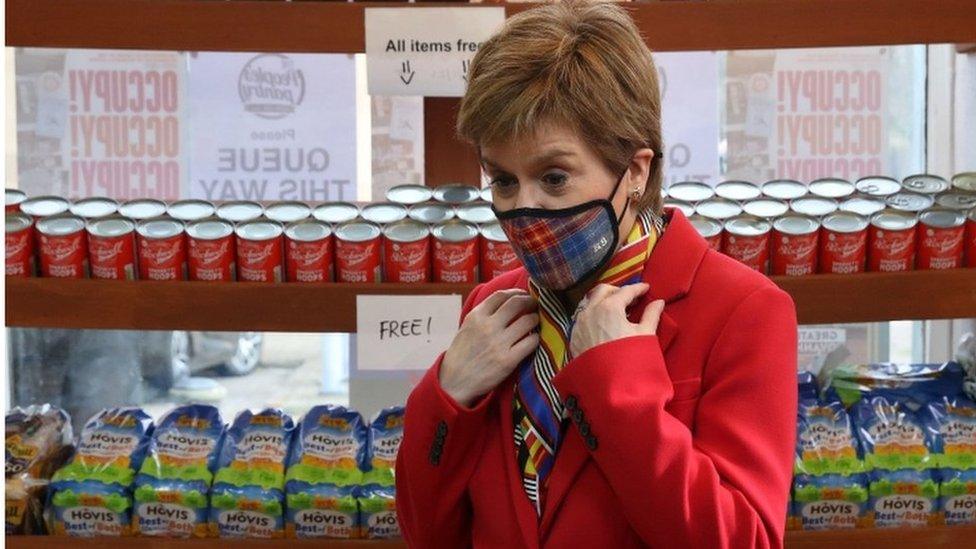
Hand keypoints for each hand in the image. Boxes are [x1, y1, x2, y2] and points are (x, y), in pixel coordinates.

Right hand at [440, 289, 539, 407]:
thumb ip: (483, 315)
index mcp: (476, 317)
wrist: (455, 382)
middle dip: (530, 301)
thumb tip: (505, 302)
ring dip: (535, 319)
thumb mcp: (466, 328)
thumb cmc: (462, 355)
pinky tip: (533, 340)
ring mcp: (499, 343)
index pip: (501, 295)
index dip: (516, 292)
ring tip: (535, 322)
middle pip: (517, 303)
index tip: (523, 295)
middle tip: (535, 305)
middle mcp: (488, 326)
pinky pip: (531, 342)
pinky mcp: (508, 360)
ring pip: (528, 321)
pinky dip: (535, 338)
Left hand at [569, 283, 664, 357]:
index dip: (638, 288)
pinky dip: (593, 313)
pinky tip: (602, 322)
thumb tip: (659, 302)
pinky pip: (583, 316)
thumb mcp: (645, 335)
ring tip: (616, 309)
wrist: (607, 384)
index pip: (625, 291)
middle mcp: (591, 310)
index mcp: (610, 307)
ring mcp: (580, 323)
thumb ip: (651, 315)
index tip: (646, 288)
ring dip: (603, 300)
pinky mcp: (574, 335)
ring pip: (590, 302)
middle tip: (630, 297)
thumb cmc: (629, 358)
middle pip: (603, 291)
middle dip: (617, 290)